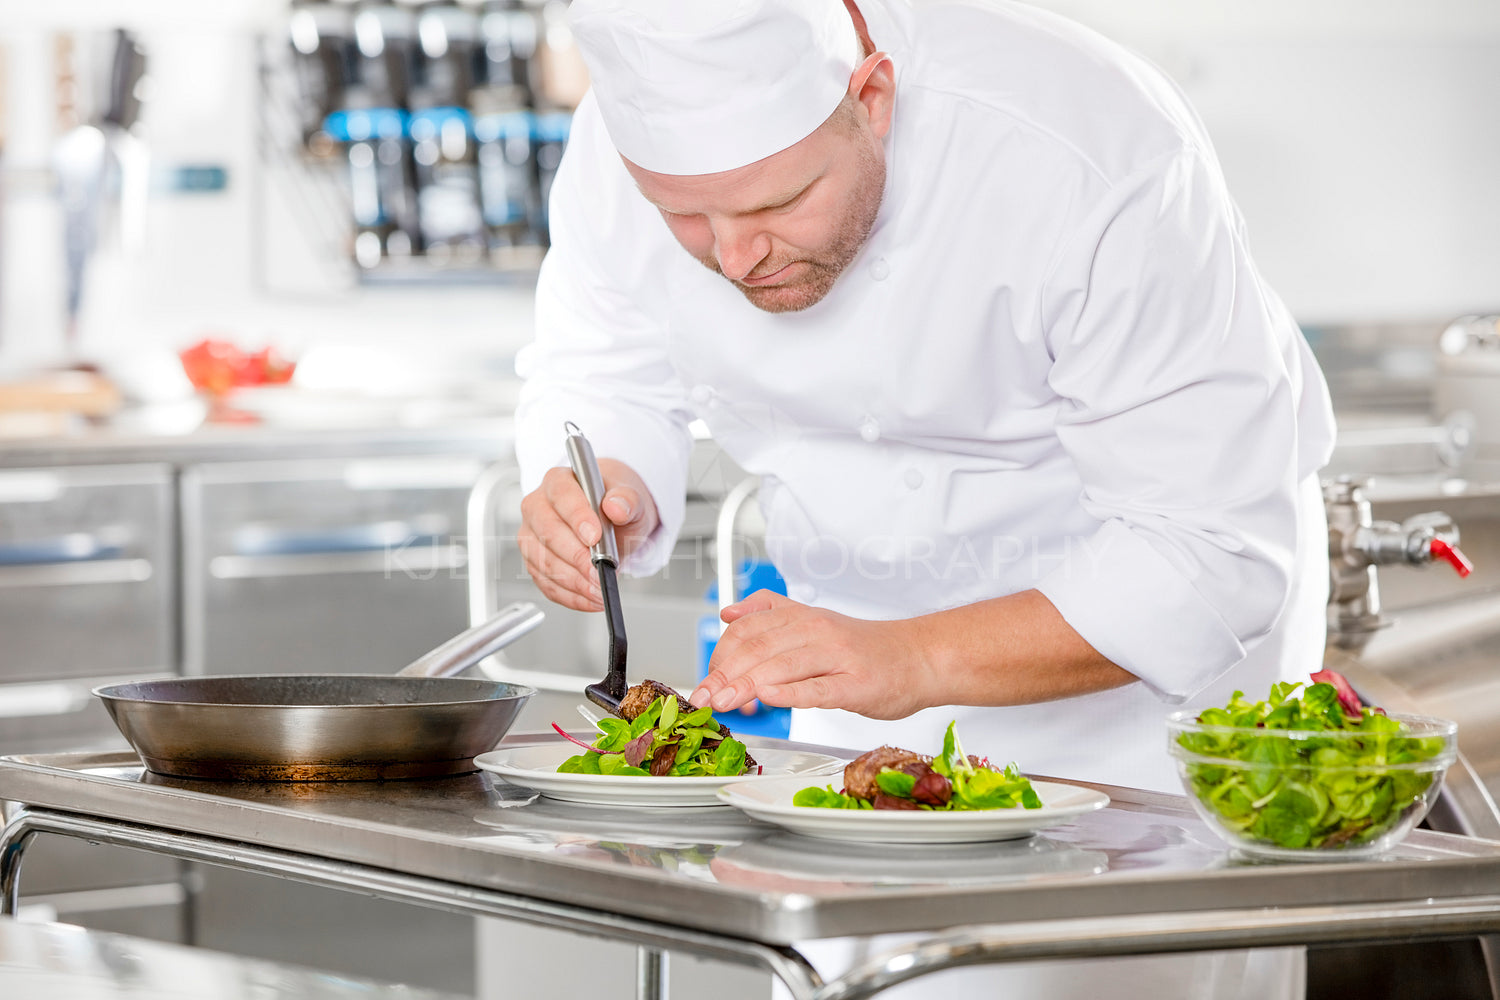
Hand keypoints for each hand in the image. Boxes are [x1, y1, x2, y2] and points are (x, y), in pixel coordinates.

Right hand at [516, 459, 658, 612]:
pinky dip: (570, 595)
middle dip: (577, 557)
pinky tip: (590, 598)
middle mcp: (538, 506)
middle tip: (600, 572)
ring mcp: (532, 536)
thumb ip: (627, 500)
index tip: (595, 536)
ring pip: (544, 562)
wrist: (613, 518)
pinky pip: (546, 583)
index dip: (576, 517)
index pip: (561, 495)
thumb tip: (616, 507)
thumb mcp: (632, 498)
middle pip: (548, 532)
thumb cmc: (616, 503)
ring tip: (599, 589)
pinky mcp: (534, 562)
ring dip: (574, 581)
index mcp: (558, 481)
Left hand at [688, 590, 935, 719]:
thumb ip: (771, 614)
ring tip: (724, 702)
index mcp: (802, 618)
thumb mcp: (814, 621)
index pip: (747, 630)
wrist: (919, 657)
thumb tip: (728, 613)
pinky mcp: (855, 684)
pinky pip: (818, 687)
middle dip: (724, 675)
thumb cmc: (865, 650)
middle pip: (758, 649)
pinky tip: (769, 697)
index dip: (720, 656)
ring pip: (782, 666)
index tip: (706, 681)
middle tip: (704, 698)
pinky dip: (790, 692)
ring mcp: (837, 657)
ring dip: (746, 685)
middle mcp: (816, 631)